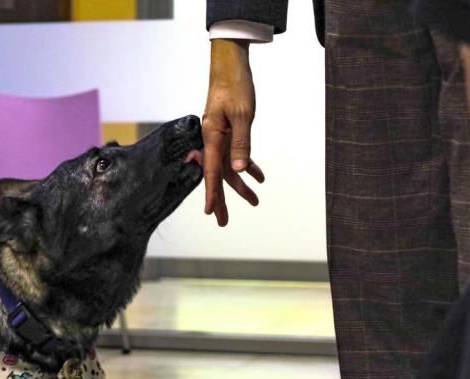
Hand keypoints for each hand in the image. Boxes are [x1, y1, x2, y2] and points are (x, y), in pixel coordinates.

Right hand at [202, 39, 264, 225]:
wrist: (230, 65)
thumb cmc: (235, 86)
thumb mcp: (243, 115)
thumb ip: (241, 143)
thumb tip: (240, 170)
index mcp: (212, 136)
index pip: (211, 171)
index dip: (212, 193)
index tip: (210, 213)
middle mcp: (213, 140)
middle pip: (217, 175)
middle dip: (222, 198)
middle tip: (223, 222)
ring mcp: (219, 136)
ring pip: (228, 167)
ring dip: (240, 185)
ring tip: (255, 201)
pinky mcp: (227, 131)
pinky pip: (235, 154)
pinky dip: (247, 165)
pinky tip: (259, 176)